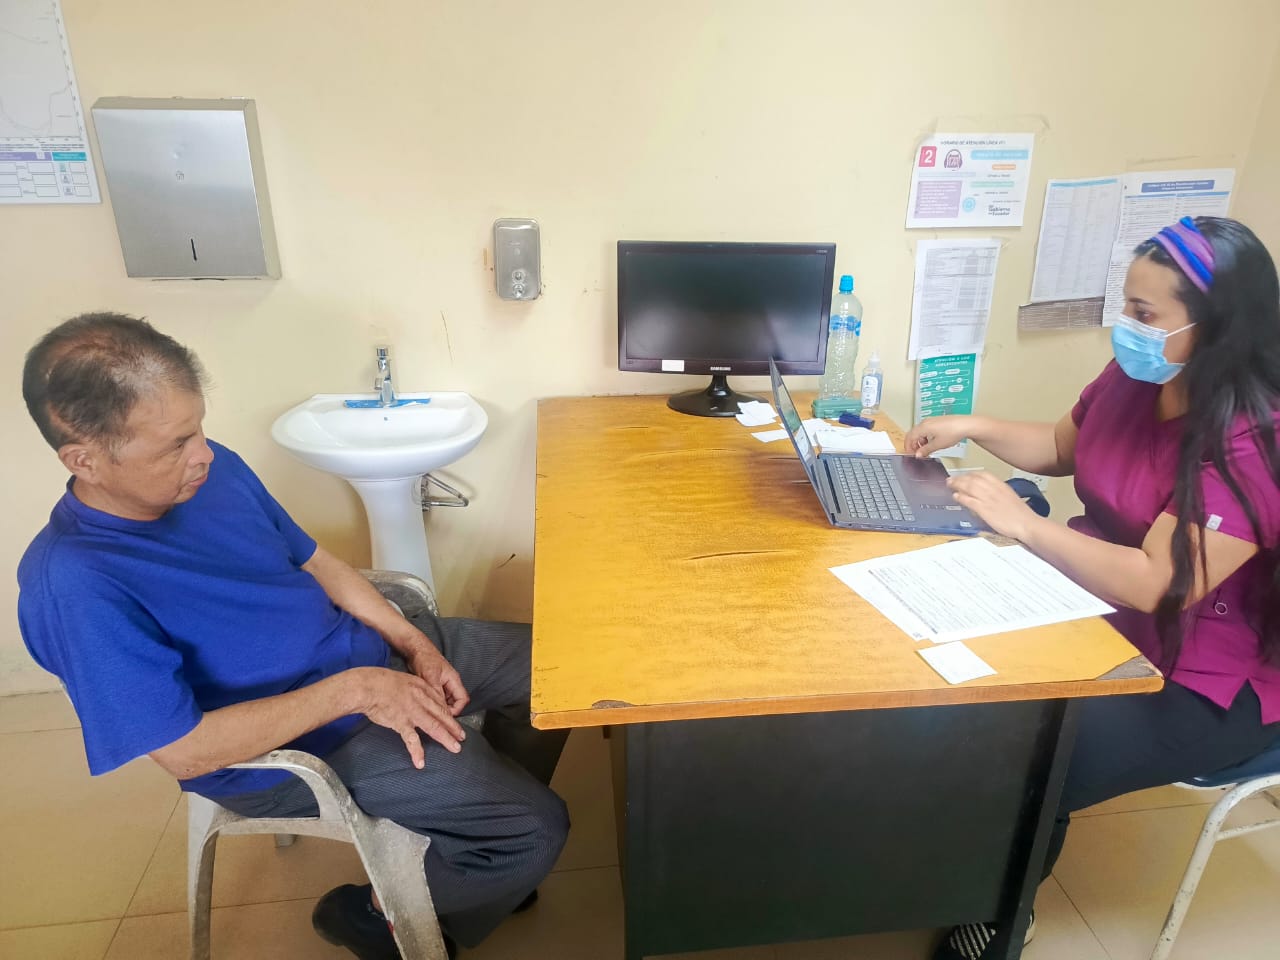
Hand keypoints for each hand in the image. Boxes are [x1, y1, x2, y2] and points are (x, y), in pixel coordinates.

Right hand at [351, 666, 467, 766]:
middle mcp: (421, 700)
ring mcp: (412, 712)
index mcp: (422, 688)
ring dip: (446, 738)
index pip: (440, 703)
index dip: (448, 714)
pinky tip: (421, 762)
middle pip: (442, 715)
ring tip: (455, 748)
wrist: (368, 686)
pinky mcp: (401, 722)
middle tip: (462, 737)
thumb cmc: (382, 681)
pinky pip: (411, 739)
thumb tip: (420, 698)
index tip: (453, 722)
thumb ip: (415, 689)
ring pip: (434, 727)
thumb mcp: (405, 679)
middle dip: (454, 727)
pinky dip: (416, 752)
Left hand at [403, 636, 469, 717]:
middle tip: (435, 716)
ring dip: (439, 707)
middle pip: (455, 702)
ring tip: (429, 712)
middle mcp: (450, 684)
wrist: (415, 649)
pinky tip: (425, 706)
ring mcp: (442, 685)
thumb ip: (437, 692)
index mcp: (454, 680)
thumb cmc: (425, 659)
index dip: (456, 709)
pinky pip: (437, 698)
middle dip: (447, 710)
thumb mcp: (431, 676)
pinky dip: (433, 703)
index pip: (463, 699)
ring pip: (445, 701)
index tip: (445, 716)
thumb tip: (441, 708)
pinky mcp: (434, 686)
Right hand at [904, 416, 974, 457]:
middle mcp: (925, 422)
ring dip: (920, 441)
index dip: (908, 447)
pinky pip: (926, 429)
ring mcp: (931, 421)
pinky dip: (925, 437)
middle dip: (913, 444)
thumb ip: (925, 450)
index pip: (909, 437)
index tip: (910, 454)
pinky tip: (931, 443)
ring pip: (919, 432)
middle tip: (917, 453)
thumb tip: (918, 454)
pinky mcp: (937, 421)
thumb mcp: (937, 445)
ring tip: (925, 450)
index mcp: (923, 427)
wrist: (965, 425)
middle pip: (913, 434)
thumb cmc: (953, 432)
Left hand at [947, 471, 1038, 541]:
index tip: (964, 475)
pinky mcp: (985, 509)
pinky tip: (956, 496)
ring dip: (958, 485)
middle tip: (951, 479)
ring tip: (950, 485)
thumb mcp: (1010, 497)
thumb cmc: (1021, 514)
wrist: (1027, 524)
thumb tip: (987, 493)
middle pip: (974, 479)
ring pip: (969, 487)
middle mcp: (994, 490)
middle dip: (961, 478)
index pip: (983, 474)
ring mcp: (989, 499)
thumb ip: (998, 493)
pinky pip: (970, 500)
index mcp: (1002, 485)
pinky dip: (961, 497)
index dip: (971, 474)